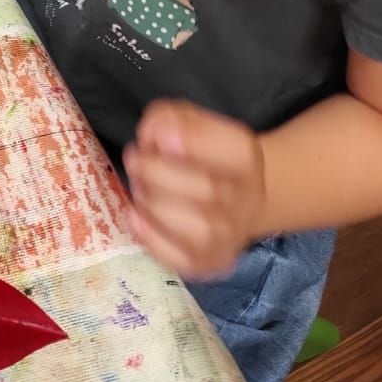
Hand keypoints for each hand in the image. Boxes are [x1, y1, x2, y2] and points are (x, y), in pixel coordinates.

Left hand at [123, 100, 265, 278]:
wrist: (240, 199)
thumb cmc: (206, 155)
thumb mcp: (191, 123)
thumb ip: (169, 118)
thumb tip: (152, 133)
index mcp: (245, 158)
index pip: (233, 152)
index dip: (195, 145)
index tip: (160, 139)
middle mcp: (244, 200)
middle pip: (208, 190)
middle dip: (160, 173)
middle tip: (135, 159)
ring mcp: (230, 236)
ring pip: (198, 229)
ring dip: (156, 205)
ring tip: (139, 187)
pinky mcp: (210, 262)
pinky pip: (183, 259)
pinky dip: (154, 239)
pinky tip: (135, 216)